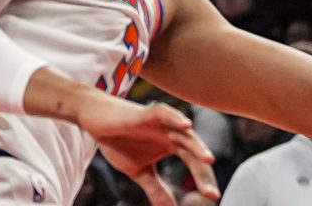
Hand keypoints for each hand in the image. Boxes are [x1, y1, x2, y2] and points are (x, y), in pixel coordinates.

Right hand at [78, 96, 218, 204]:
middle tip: (212, 193)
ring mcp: (163, 123)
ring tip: (209, 160)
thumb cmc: (121, 143)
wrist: (98, 121)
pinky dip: (176, 118)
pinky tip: (186, 126)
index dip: (203, 180)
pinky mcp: (149, 113)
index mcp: (174, 146)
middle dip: (203, 173)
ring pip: (185, 133)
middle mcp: (173, 134)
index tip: (213, 197)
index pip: (194, 164)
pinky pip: (165, 114)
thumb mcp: (139, 171)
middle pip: (194, 153)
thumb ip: (156, 188)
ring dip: (197, 146)